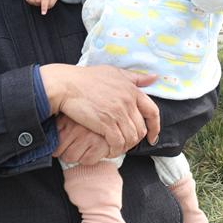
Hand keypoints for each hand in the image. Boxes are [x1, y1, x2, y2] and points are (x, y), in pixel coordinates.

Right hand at [40, 64, 160, 154]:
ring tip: (118, 147)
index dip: (155, 126)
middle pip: (141, 128)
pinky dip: (116, 150)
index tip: (152, 136)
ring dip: (126, 146)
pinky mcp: (106, 123)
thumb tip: (154, 77)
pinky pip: (118, 143)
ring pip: (131, 138)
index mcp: (132, 90)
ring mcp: (118, 113)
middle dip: (136, 139)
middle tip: (127, 143)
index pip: (152, 111)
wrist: (67, 85)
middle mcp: (128, 102)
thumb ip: (135, 77)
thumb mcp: (114, 72)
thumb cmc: (88, 78)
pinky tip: (110, 150)